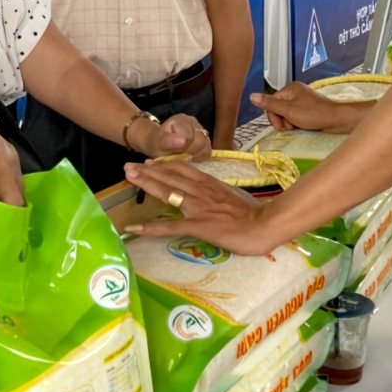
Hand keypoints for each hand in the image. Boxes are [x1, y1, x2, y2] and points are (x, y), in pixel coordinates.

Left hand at [121, 161, 280, 254]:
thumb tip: (209, 195)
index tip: (149, 162)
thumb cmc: (252, 214)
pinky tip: (134, 229)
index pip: (182, 168)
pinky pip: (169, 226)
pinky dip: (150, 228)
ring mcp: (197, 207)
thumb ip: (217, 193)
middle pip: (169, 176)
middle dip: (147, 170)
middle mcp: (200, 190)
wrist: (263, 225)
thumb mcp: (231, 196)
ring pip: (167, 192)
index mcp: (209, 183)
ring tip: (129, 178)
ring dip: (146, 184)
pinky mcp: (197, 225)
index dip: (163, 164)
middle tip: (128, 166)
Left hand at [128, 113, 211, 159]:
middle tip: (180, 155)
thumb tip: (183, 140)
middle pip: (201, 142)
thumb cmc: (157, 143)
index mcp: (181, 120)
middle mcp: (194, 122)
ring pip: (207, 147)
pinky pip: (208, 151)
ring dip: (196, 155)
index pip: (190, 137)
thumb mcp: (157, 144)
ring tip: (185, 156)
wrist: (159, 144)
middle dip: (190, 152)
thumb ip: (168, 141)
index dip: (183, 148)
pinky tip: (192, 157)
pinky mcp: (206, 139)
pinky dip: (200, 156)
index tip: (174, 152)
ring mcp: (201, 130)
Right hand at [251, 82, 346, 132]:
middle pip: (278, 108)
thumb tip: (251, 96)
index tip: (282, 125)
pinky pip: (295, 115)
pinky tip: (301, 126)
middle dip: (282, 120)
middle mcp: (295, 92)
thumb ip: (269, 104)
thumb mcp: (288, 110)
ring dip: (289, 122)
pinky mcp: (308, 108)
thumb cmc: (313, 114)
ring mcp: (302, 100)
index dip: (274, 116)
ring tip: (297, 127)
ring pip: (286, 113)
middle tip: (290, 127)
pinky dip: (296, 122)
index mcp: (290, 89)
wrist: (336, 120)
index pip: (271, 102)